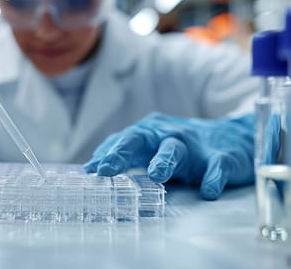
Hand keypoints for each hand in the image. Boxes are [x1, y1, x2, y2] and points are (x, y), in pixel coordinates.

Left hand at [84, 113, 263, 199]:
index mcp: (150, 133)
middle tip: (107, 170)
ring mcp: (195, 145)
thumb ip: (126, 156)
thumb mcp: (153, 148)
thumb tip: (92, 168)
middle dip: (122, 153)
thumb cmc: (184, 146)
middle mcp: (168, 134)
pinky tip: (208, 191)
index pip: (123, 140)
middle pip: (141, 138)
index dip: (106, 154)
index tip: (90, 170)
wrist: (235, 137)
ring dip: (164, 160)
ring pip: (176, 149)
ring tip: (156, 176)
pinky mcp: (222, 157)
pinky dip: (213, 178)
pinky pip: (217, 166)